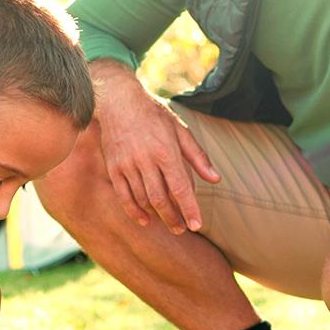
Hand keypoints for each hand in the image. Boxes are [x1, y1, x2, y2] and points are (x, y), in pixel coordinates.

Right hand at [87, 60, 221, 233]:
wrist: (118, 100)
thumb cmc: (153, 115)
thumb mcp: (180, 130)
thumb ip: (198, 157)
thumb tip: (215, 179)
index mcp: (166, 150)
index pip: (180, 187)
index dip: (189, 209)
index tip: (197, 224)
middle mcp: (145, 160)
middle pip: (161, 199)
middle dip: (174, 218)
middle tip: (183, 229)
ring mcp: (127, 165)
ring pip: (143, 199)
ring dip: (157, 216)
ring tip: (170, 224)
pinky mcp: (113, 167)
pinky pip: (124, 196)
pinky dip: (134, 211)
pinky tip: (145, 220)